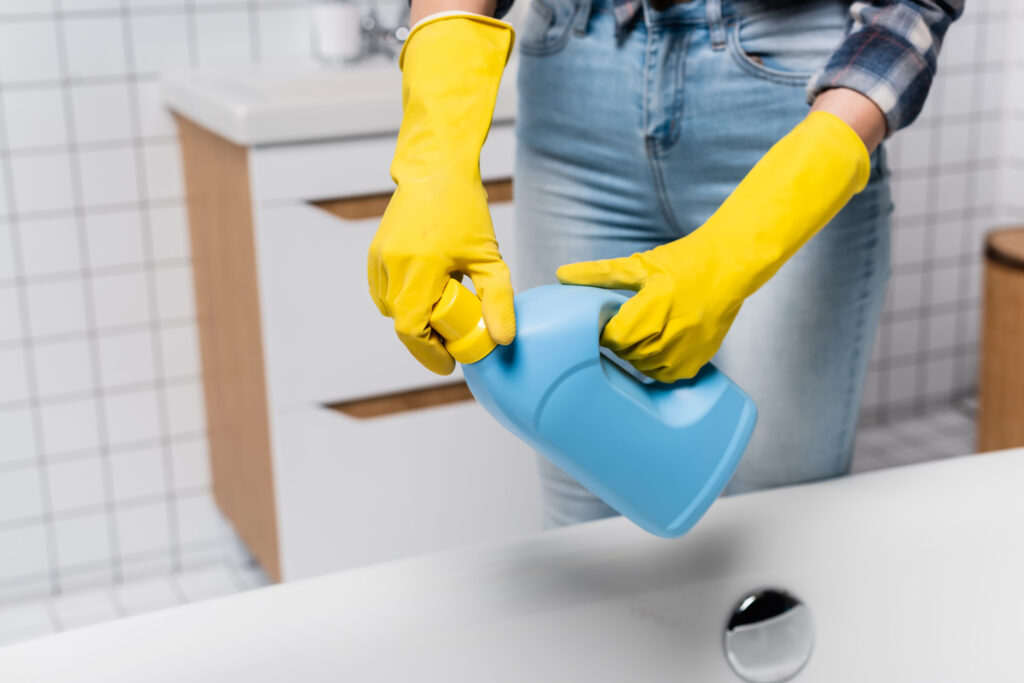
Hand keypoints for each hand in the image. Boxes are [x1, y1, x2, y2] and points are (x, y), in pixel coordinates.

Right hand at [367, 14, 515, 374]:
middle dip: (426, 341)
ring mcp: (379, 260)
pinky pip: (384, 293)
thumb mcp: (488, 257)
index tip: (450, 363)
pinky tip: (428, 297)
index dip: (429, 353)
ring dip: (414, 321)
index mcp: (418, 269)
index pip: (412, 329)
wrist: (434, 171)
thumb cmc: (464, 210)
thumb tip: (503, 340)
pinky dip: (403, 303)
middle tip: (453, 345)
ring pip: (391, 310)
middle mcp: (391, 266)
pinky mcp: (375, 254)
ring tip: (444, 317)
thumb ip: (498, 300)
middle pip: (402, 324)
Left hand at [558, 111, 870, 382]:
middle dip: (618, 345)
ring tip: (635, 339)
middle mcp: (675, 329)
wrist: (730, 266)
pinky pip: (669, 375)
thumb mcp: (638, 264)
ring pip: (648, 367)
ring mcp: (690, 346)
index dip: (603, 333)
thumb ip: (598, 274)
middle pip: (630, 354)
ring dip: (636, 357)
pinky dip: (657, 367)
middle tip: (615, 332)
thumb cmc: (684, 262)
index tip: (600, 325)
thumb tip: (561, 274)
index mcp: (656, 303)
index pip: (616, 336)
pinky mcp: (701, 357)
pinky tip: (654, 351)